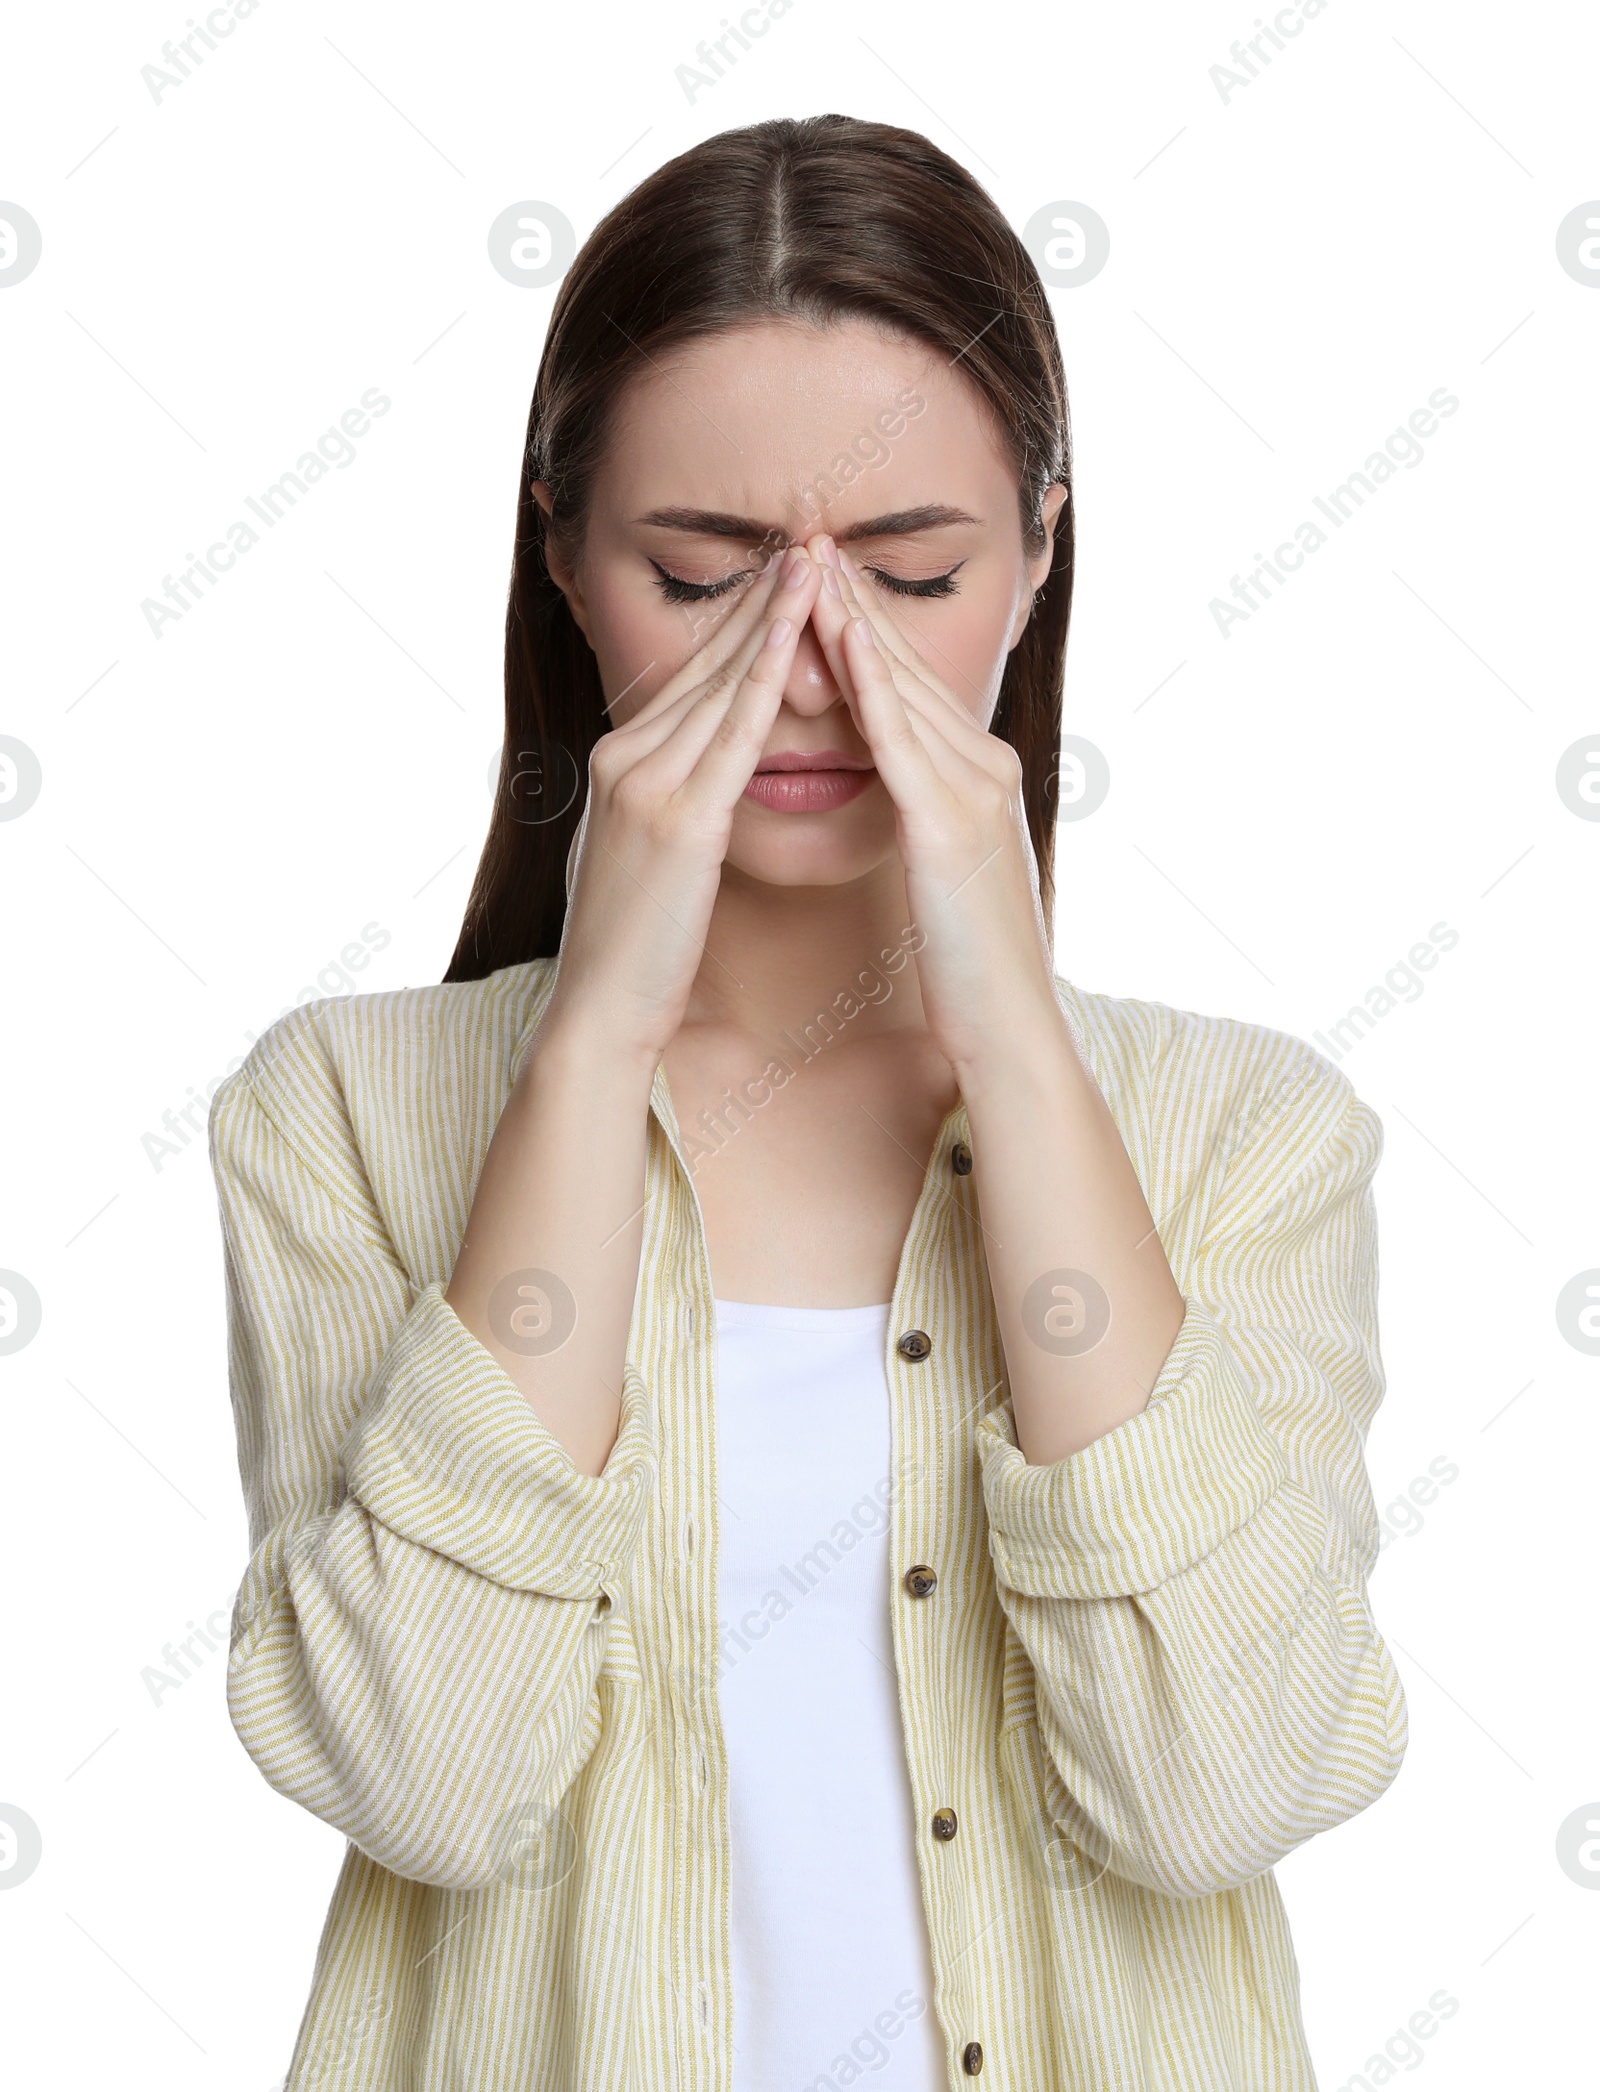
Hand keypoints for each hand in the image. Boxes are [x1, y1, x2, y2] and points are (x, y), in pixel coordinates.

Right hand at [540, 544, 823, 1068]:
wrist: (602, 1011)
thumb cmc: (638, 949)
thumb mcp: (650, 857)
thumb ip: (674, 805)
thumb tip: (704, 786)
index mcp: (621, 763)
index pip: (692, 677)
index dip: (743, 623)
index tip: (786, 576)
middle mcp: (626, 758)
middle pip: (707, 663)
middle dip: (762, 600)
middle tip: (811, 540)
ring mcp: (646, 783)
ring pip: (723, 684)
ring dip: (774, 618)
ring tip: (816, 562)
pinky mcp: (678, 819)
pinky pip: (735, 734)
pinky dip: (769, 678)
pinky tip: (802, 637)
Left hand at [802, 533, 1064, 1074]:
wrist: (1010, 1026)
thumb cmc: (972, 966)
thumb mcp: (949, 873)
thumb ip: (930, 820)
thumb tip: (901, 795)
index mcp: (980, 777)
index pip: (913, 686)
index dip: (866, 628)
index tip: (824, 579)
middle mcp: (983, 767)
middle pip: (908, 668)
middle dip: (856, 602)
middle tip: (810, 541)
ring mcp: (972, 790)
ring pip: (902, 687)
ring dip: (854, 621)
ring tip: (811, 565)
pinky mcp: (948, 824)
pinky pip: (899, 739)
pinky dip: (866, 683)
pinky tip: (832, 640)